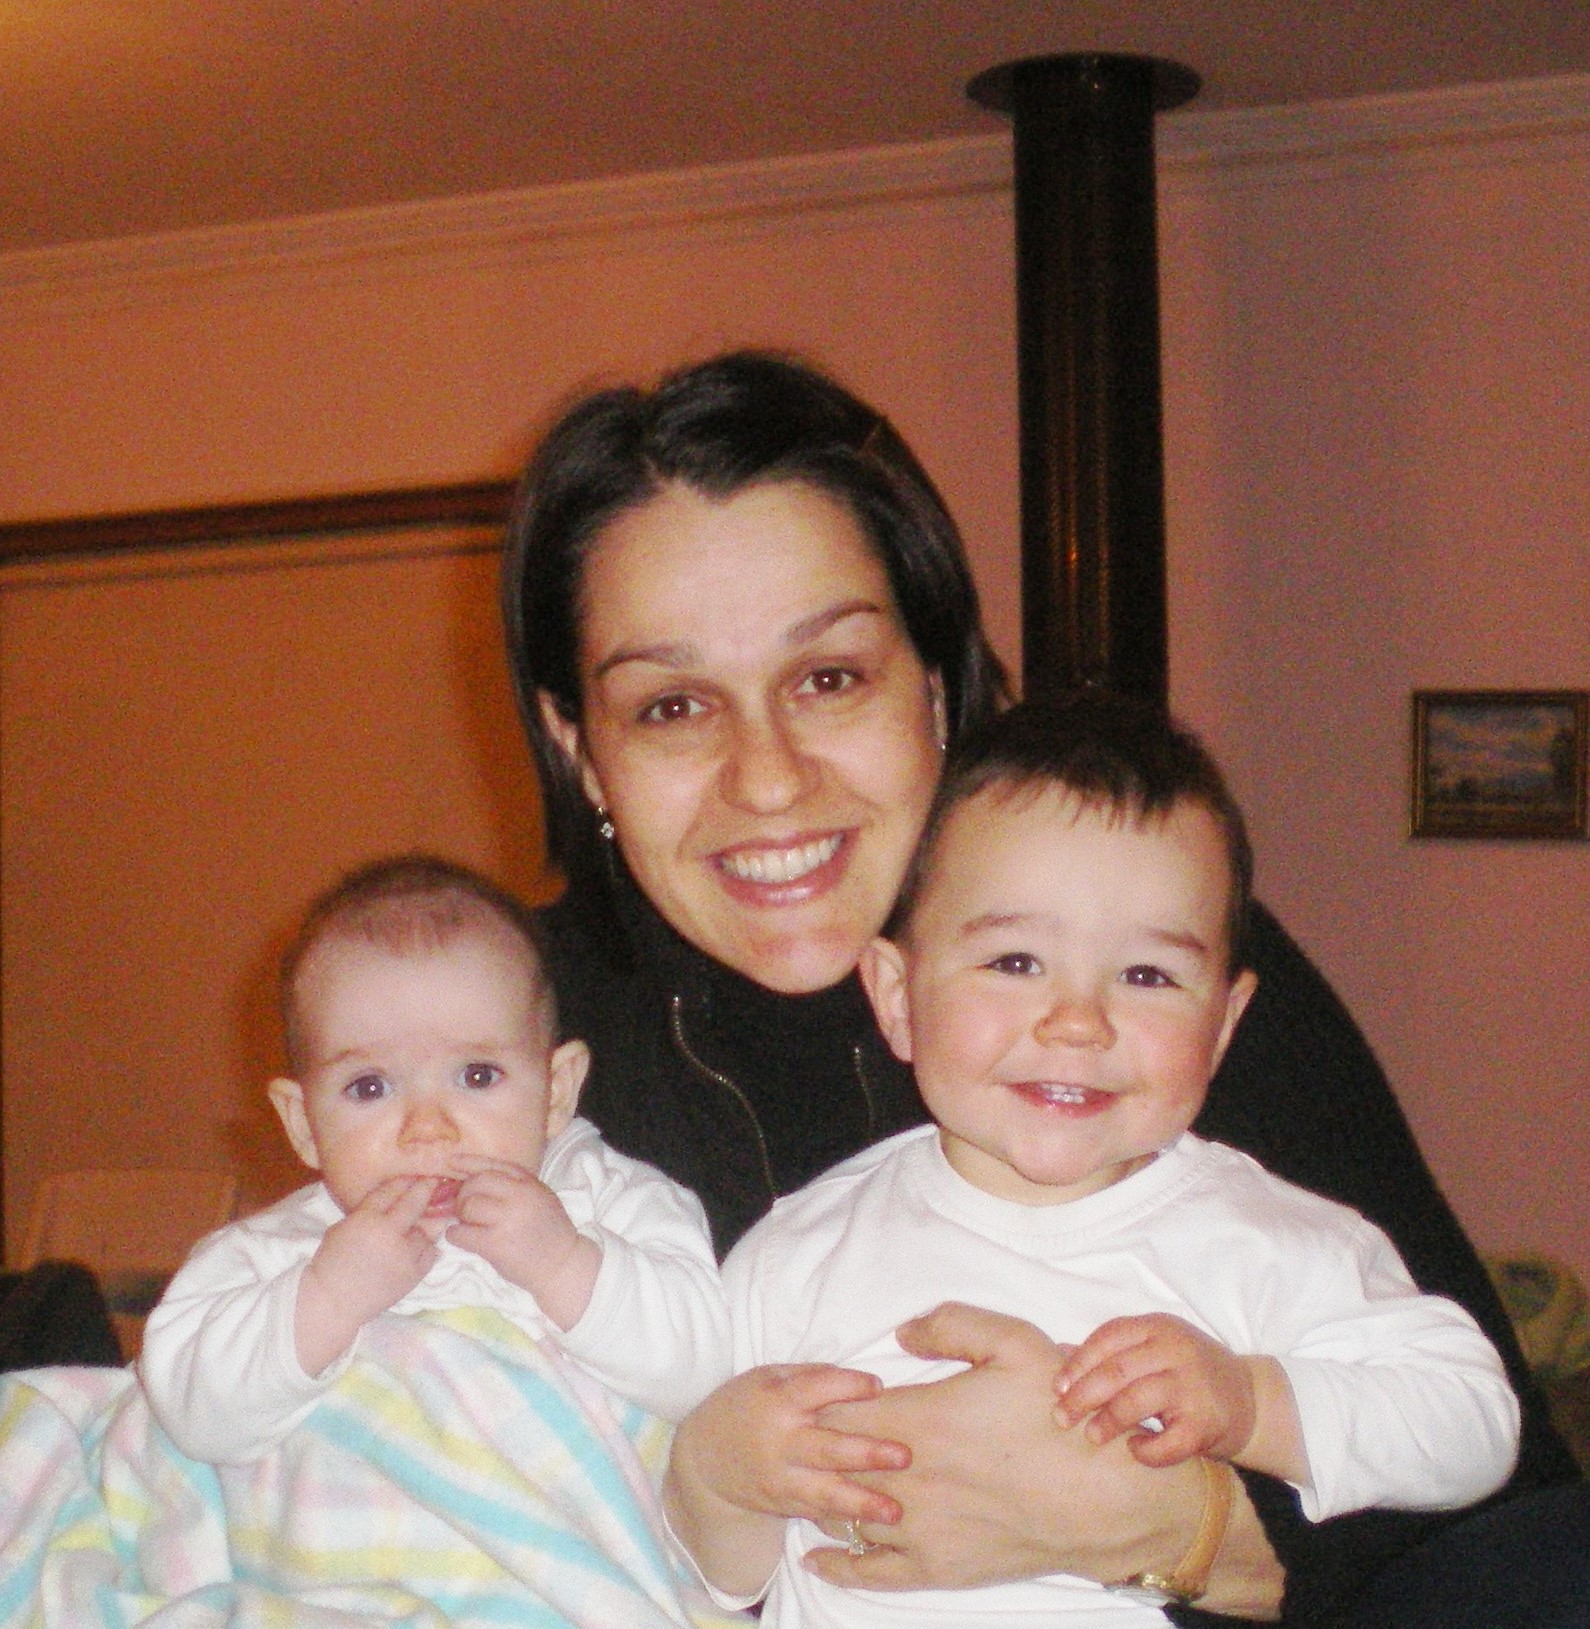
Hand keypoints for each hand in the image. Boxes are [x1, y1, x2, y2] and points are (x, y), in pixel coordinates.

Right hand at [296, 1175, 437, 1373]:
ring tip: (423, 1223)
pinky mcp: (414, 1274)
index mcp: (367, 1219)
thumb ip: (367, 1212)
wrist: (333, 1301)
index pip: (390, 1192)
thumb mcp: (341, 1227)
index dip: (403, 1181)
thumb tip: (390, 1202)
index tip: (413, 1175)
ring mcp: (406, 1255)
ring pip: (426, 1231)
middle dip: (426, 1189)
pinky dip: (427, 1248)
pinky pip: (431, 1254)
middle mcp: (390, 1233)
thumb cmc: (330, 1263)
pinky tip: (421, 1246)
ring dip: (424, 1227)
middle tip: (434, 1182)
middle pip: (414, 1203)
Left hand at [446, 1156, 599, 1329]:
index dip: (469, 1162)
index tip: (452, 1161)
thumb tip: (476, 1178)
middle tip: (464, 1208)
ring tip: (467, 1224)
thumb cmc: (549, 1232)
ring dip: (460, 1215)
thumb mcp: (540, 1197)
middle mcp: (519, 1196)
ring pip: (468, 1206)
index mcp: (529, 1183)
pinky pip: (462, 1233)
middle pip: (476, 1183)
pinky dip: (455, 1234)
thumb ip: (515, 1186)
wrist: (561, 1264)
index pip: (493, 1165)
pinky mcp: (495, 1244)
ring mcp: (507, 1219)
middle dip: (464, 1194)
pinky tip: (460, 1237)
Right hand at [674, 1363, 908, 1527]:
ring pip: (825, 1493)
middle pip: (828, 1448)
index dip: (849, 1386)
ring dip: (862, 1503)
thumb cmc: (744, 1406)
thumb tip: (855, 1379)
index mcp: (778, 1400)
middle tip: (905, 1456)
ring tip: (895, 1512)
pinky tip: (872, 1527)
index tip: (879, 1386)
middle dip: (867, 1454)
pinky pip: (817, 1512)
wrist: (703, 1458)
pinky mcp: (783, 1505)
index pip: (817, 1389)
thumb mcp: (768, 1377)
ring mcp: (781, 1479)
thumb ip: (809, 1376)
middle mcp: (781, 1442)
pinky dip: (844, 1519)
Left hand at [804, 1302, 1216, 1594]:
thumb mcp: (1013, 1342)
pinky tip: (815, 1555)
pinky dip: (836, 1562)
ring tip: (813, 1483)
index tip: (818, 1396)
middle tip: (804, 1438)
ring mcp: (917, 1528)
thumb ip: (950, 1325)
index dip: (820, 1403)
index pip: (835, 1412)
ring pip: (842, 1512)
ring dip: (825, 1495)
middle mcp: (904, 1477)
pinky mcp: (935, 1568)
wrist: (1099, 1497)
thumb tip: (901, 1333)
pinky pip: (868, 1571)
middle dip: (813, 1449)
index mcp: (915, 1418)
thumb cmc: (1058, 1415)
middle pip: (830, 1464)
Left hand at [1056, 1313, 1255, 1466]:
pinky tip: (1135, 1449)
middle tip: (1061, 1417)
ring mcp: (1193, 1386)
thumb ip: (1113, 1349)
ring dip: (1108, 1421)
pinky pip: (1168, 1441)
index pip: (1108, 1338)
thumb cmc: (1191, 1372)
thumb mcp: (1155, 1347)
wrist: (1252, 1398)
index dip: (1078, 1363)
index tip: (1057, 1387)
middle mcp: (1176, 1351)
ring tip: (1091, 1435)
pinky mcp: (1206, 1423)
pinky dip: (1146, 1449)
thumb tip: (1059, 1352)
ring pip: (1137, 1401)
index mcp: (1159, 1327)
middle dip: (1082, 1395)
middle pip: (1116, 1370)